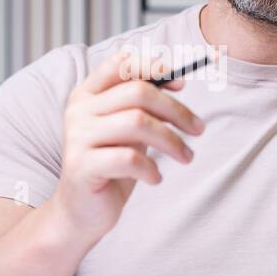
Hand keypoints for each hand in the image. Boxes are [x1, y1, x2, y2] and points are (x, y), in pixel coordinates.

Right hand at [51, 50, 204, 243]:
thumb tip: (176, 81)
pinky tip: (155, 178)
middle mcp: (78, 110)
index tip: (181, 84)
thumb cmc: (111, 165)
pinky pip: (129, 158)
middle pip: (137, 92)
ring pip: (137, 122)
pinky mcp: (82, 166)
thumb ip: (141, 105)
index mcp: (86, 94)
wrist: (81, 211)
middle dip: (176, 110)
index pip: (119, 64)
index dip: (153, 68)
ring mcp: (77, 137)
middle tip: (198, 129)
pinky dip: (151, 168)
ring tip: (186, 157)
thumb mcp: (127, 129)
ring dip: (171, 141)